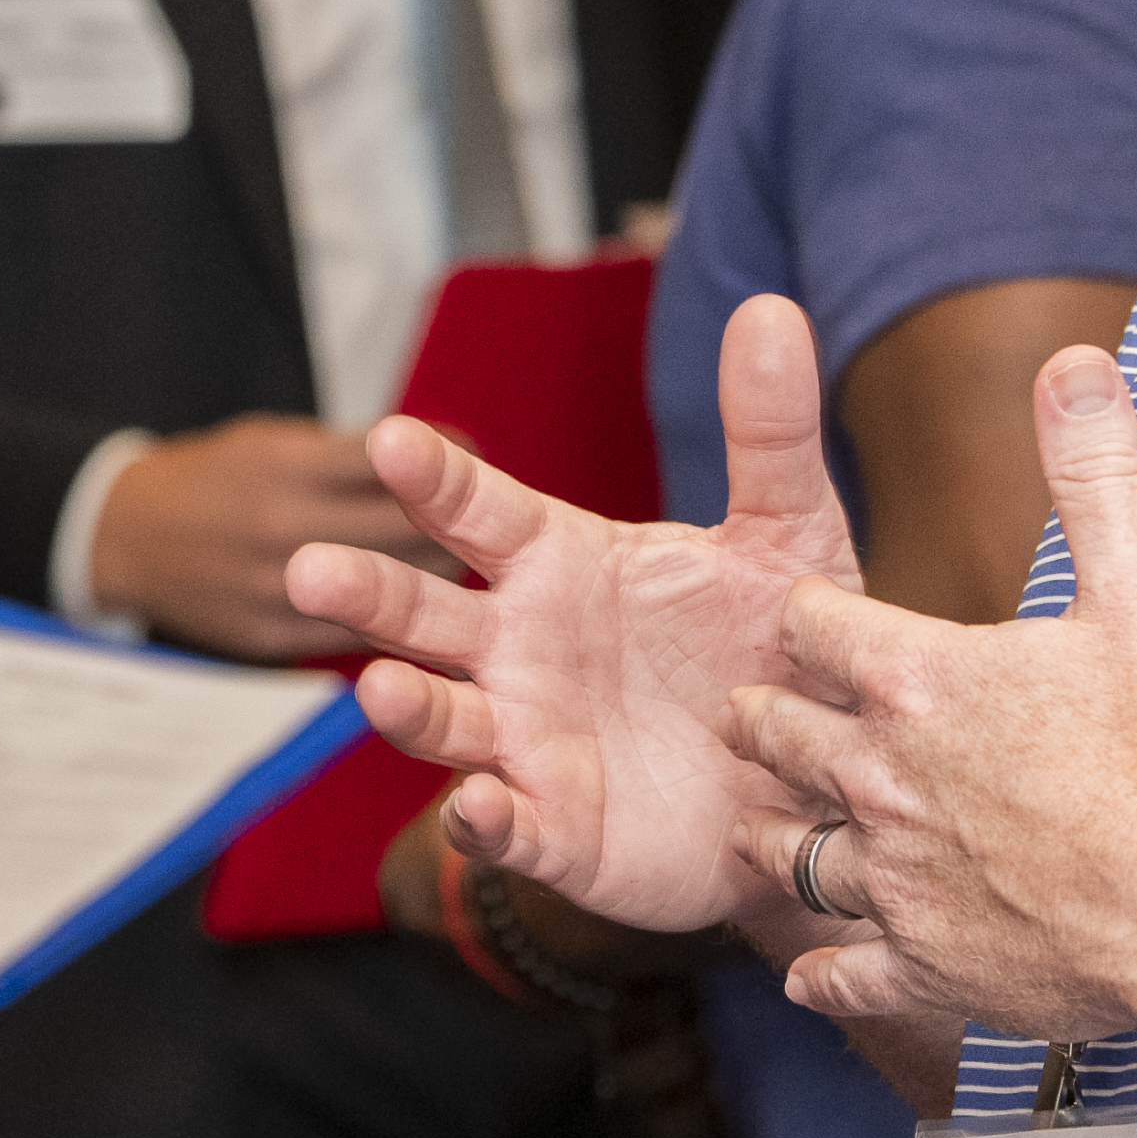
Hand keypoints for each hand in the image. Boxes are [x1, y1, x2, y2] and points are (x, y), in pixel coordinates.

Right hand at [85, 416, 439, 663]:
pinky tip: (422, 611)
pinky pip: (360, 638)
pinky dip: (399, 625)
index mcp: (290, 466)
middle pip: (410, 534)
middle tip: (486, 517)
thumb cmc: (215, 476)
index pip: (397, 466)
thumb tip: (446, 452)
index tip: (472, 452)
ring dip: (440, 579)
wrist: (127, 539)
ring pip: (395, 596)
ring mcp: (280, 593)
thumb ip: (353, 453)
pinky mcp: (275, 643)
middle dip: (459, 526)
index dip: (447, 458)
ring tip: (466, 563)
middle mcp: (288, 530)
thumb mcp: (277, 438)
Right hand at [279, 290, 858, 931]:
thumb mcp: (787, 537)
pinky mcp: (559, 830)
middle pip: (422, 615)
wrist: (825, 787)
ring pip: (442, 720)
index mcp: (561, 565)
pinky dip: (481, 820)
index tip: (392, 439)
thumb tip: (772, 307)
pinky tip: (474, 806)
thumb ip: (767, 435)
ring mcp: (530, 741)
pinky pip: (504, 827)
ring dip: (406, 707)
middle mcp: (524, 650)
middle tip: (311, 567)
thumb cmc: (778, 651)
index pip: (479, 512)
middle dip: (367, 591)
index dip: (435, 480)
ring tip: (380, 690)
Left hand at [728, 340, 1136, 1055]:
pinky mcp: (919, 966)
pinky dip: (823, 965)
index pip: (813, 625)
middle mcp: (881, 778)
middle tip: (757, 714)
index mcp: (919, 681)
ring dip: (778, 831)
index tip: (814, 619)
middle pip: (777, 733)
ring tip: (772, 822)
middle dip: (768, 717)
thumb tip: (1076, 361)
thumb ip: (1093, 471)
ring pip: (787, 851)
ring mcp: (893, 880)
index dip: (813, 616)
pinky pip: (839, 970)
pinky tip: (811, 963)